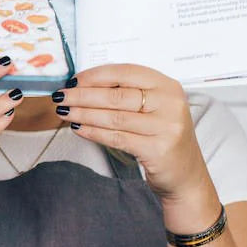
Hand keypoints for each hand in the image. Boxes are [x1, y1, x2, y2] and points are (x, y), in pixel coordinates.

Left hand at [53, 65, 213, 207]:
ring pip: (114, 117)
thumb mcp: (154, 108)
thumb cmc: (163, 137)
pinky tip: (78, 129)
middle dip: (83, 95)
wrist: (185, 174)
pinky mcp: (156, 149)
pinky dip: (93, 132)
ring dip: (84, 113)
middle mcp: (169, 104)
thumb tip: (85, 85)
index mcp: (167, 86)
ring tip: (64, 112)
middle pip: (117, 95)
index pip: (126, 72)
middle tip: (61, 96)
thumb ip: (128, 93)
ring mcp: (165, 127)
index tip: (74, 80)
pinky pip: (117, 138)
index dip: (96, 75)